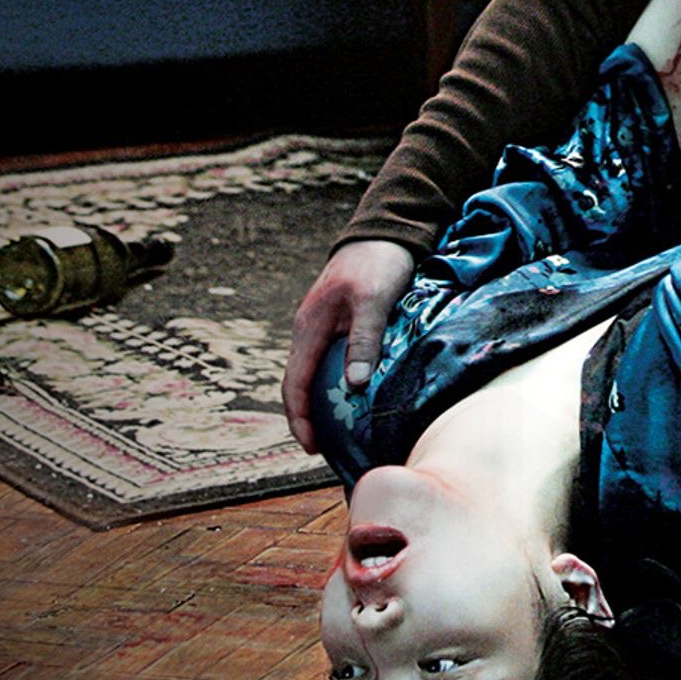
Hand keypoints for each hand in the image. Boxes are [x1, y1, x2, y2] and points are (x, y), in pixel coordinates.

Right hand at [280, 239, 414, 454]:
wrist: (385, 229)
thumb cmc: (378, 262)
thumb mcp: (374, 300)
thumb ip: (364, 340)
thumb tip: (354, 385)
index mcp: (310, 328)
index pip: (295, 384)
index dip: (300, 419)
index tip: (312, 447)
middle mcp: (310, 332)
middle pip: (300, 384)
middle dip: (307, 419)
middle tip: (325, 450)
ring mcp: (324, 328)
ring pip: (315, 375)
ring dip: (322, 405)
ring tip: (339, 433)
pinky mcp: (340, 325)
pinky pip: (330, 363)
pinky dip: (336, 386)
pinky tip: (355, 400)